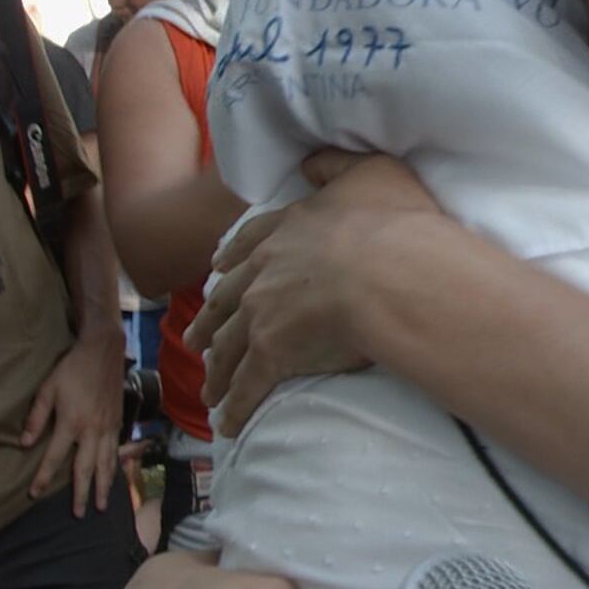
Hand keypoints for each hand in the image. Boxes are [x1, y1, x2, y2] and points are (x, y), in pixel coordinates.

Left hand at [21, 328, 123, 515]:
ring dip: (103, 486)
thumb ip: (36, 418)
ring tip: (100, 506)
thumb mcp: (48, 389)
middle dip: (81, 493)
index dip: (44, 478)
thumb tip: (25, 444)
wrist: (104, 351)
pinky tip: (113, 478)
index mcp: (71, 423)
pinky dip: (115, 467)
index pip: (54, 458)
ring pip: (106, 463)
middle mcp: (92, 429)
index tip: (34, 495)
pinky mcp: (118, 421)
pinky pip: (116, 450)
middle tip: (79, 514)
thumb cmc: (71, 369)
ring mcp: (108, 427)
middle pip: (86, 468)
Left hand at [188, 151, 442, 436]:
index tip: (217, 269)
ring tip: (209, 389)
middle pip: (225, 299)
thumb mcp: (371, 170)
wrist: (389, 271)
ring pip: (227, 345)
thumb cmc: (392, 222)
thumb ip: (337, 164)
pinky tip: (228, 424)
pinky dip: (235, 407)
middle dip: (209, 321)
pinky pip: (247, 386)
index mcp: (287, 229)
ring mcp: (262, 313)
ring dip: (216, 369)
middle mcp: (264, 271)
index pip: (249, 244)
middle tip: (195, 338)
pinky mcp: (271, 354)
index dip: (232, 259)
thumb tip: (312, 163)